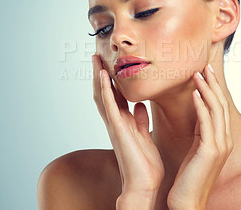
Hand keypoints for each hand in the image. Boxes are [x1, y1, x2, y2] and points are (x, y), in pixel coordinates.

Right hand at [92, 54, 164, 203]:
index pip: (115, 97)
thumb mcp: (144, 135)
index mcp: (123, 122)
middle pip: (105, 93)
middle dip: (100, 75)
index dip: (111, 81)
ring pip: (103, 96)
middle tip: (96, 57)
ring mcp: (114, 125)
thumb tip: (140, 105)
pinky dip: (104, 90)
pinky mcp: (117, 129)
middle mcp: (116, 121)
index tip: (109, 65)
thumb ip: (140, 120)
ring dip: (98, 77)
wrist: (144, 183)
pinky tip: (102, 76)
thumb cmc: (144, 163)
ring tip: (96, 60)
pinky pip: (109, 106)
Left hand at [167, 64, 233, 209]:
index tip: (206, 72)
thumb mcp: (195, 148)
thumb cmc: (188, 177)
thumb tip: (195, 112)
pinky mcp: (210, 151)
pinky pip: (206, 123)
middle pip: (221, 104)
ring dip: (207, 90)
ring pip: (216, 110)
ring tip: (198, 74)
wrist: (187, 202)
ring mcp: (220, 145)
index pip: (219, 107)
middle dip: (213, 84)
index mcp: (221, 139)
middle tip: (205, 66)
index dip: (213, 89)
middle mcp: (224, 140)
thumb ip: (199, 130)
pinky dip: (201, 106)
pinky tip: (195, 94)